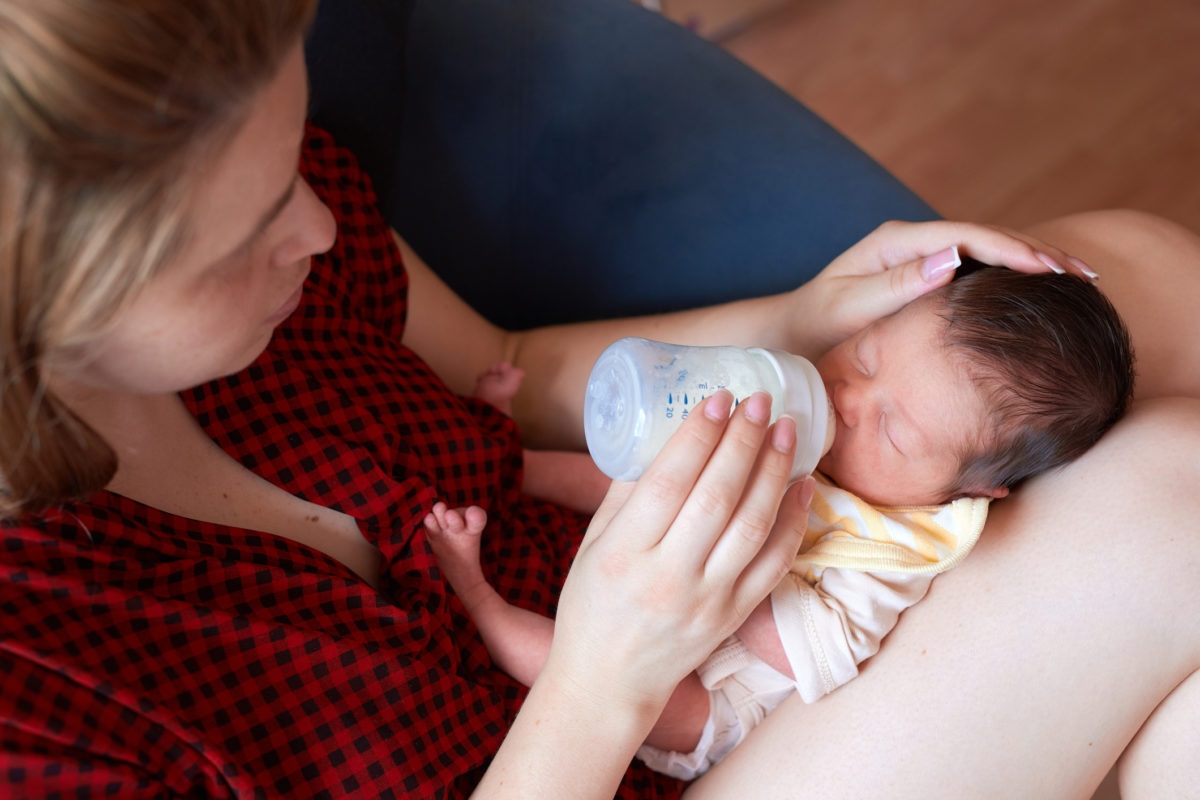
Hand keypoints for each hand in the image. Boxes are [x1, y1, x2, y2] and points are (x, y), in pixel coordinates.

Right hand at [542, 390, 814, 713]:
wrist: (609, 683)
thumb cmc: (592, 605)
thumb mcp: (593, 544)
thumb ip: (626, 493)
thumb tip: (665, 434)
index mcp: (622, 554)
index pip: (668, 484)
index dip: (698, 437)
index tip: (719, 399)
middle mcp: (667, 578)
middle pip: (717, 498)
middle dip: (743, 442)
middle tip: (760, 401)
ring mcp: (707, 600)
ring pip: (752, 526)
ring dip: (774, 472)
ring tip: (786, 430)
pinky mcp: (734, 616)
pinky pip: (774, 564)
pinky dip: (793, 521)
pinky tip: (801, 484)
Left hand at [794, 219, 1098, 353]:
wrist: (792, 335)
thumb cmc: (816, 326)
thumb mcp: (850, 308)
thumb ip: (897, 285)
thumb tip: (952, 258)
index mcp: (895, 240)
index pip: (967, 236)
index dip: (1013, 250)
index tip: (1053, 269)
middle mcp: (912, 241)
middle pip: (988, 237)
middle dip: (1038, 251)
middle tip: (1086, 274)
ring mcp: (921, 256)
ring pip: (988, 251)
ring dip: (1034, 261)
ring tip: (1080, 278)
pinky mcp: (926, 274)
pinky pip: (978, 269)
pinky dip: (1015, 276)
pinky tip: (1044, 290)